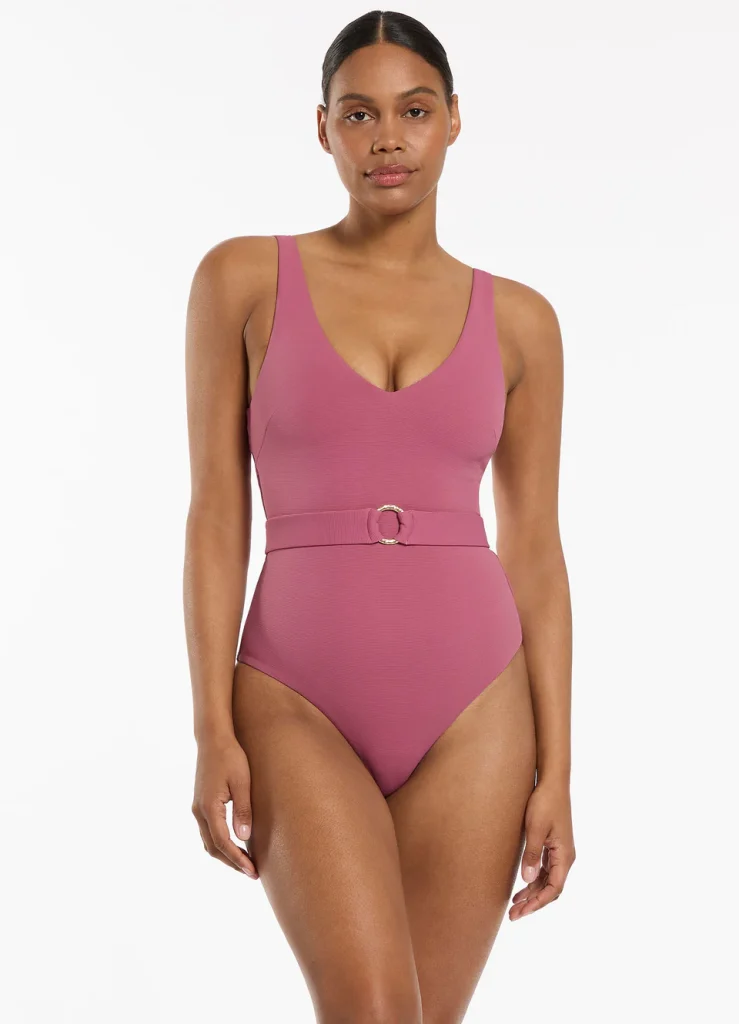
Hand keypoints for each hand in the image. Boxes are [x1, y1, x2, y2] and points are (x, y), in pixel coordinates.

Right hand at [192, 734, 258, 878]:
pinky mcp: (200, 804)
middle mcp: (199, 811)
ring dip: (225, 855)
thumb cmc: (231, 757)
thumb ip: (242, 810)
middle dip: (232, 863)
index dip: (238, 859)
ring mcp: (197, 808)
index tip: (252, 871)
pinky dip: (220, 844)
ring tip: (245, 864)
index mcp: (209, 807)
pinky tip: (235, 845)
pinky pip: (208, 832)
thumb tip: (243, 837)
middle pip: (213, 848)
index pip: (223, 843)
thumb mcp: (242, 782)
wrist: (213, 739)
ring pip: (209, 842)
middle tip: (252, 873)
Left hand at [510, 778, 574, 919]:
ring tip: (514, 905)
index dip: (538, 903)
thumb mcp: (535, 828)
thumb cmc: (544, 803)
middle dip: (533, 903)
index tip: (522, 912)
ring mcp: (560, 852)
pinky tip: (522, 885)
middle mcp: (565, 857)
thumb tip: (527, 879)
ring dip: (532, 893)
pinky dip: (534, 880)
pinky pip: (546, 870)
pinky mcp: (553, 845)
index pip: (554, 889)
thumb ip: (531, 854)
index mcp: (564, 856)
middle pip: (551, 888)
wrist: (553, 783)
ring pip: (548, 880)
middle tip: (513, 915)